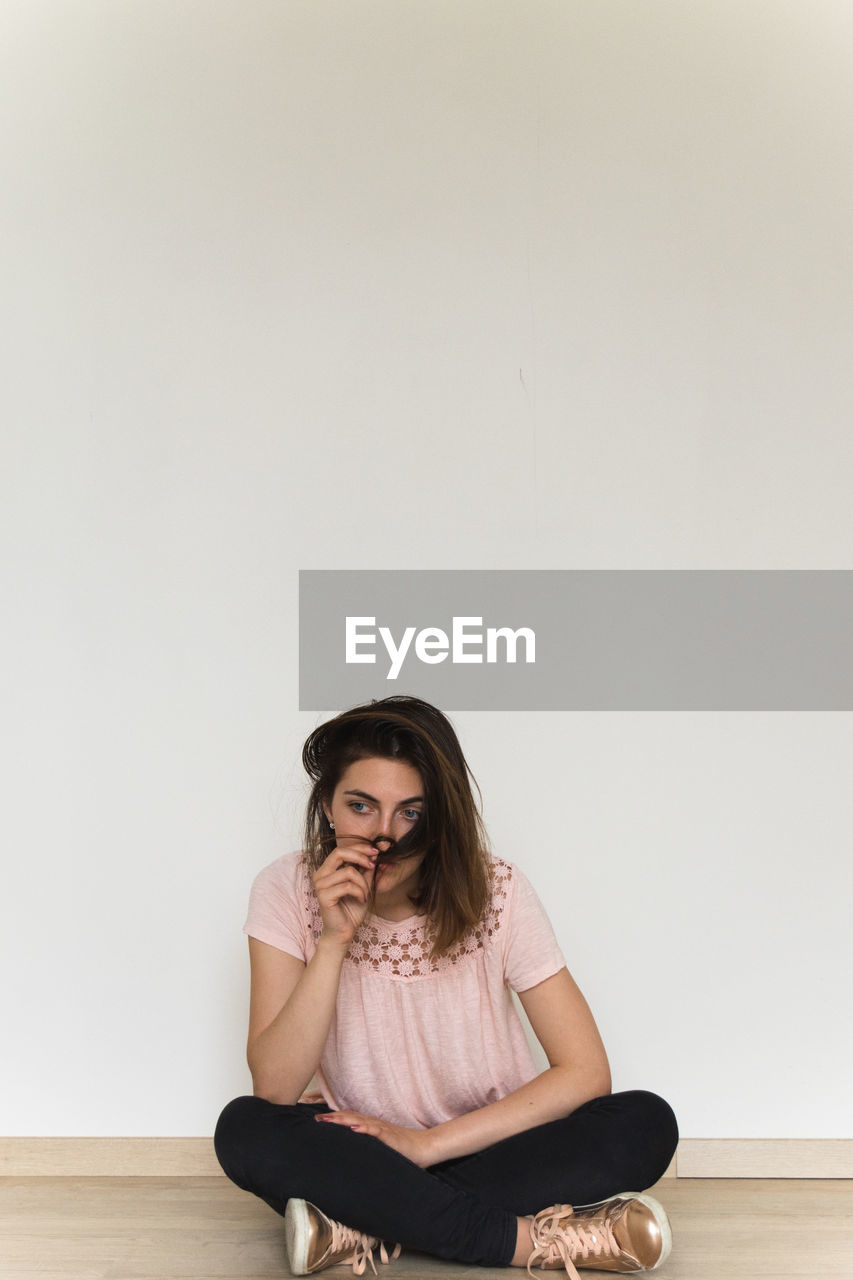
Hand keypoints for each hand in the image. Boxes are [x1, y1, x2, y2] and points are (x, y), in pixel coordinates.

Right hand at [312, 838, 377, 947]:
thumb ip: (366, 869)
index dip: (359, 848)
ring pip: (348, 871)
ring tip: (366, 894)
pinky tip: (361, 900)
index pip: (341, 849)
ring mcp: (320, 885)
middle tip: (373, 864)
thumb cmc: (352, 909)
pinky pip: (348, 886)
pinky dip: (360, 892)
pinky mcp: (324, 896)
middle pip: (339, 852)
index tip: (376, 851)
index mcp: (327, 870)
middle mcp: (320, 875)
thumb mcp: (363, 885)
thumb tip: (375, 852)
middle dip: (360, 856)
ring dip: (363, 882)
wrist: (344, 932)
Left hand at [316, 1109, 435, 1168]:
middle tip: (316, 1119)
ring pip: (360, 1121)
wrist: (425, 1147)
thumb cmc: (404, 1150)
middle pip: (351, 1117)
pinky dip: (364, 1129)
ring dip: (343, 1120)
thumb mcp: (382, 1147)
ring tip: (328, 1120)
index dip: (334, 1117)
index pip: (349, 1118)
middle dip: (333, 1117)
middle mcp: (375, 1124)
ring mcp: (383, 1129)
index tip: (317, 1119)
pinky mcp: (391, 1137)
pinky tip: (354, 1128)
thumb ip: (368, 1147)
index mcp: (372, 1126)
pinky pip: (376, 1131)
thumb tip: (351, 1155)